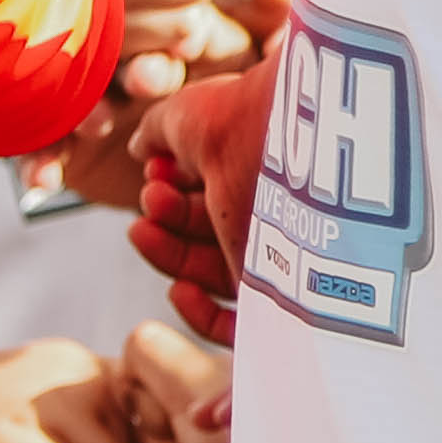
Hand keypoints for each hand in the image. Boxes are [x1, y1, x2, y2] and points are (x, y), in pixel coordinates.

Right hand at [124, 57, 270, 349]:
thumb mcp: (190, 115)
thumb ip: (160, 131)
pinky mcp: (283, 303)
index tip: (155, 169)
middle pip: (205, 233)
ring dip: (168, 255)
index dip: (170, 184)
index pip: (205, 192)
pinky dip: (201, 315)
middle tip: (152, 197)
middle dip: (166, 215)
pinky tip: (180, 288)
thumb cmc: (245, 122)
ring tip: (143, 229)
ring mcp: (277, 260)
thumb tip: (143, 148)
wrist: (298, 150)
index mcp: (254, 171)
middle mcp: (269, 216)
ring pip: (212, 275)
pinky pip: (239, 327)